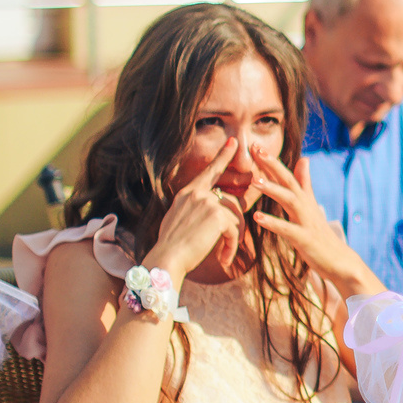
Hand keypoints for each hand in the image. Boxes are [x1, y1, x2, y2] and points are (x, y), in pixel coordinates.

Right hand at [147, 133, 245, 276]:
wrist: (166, 260)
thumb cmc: (172, 246)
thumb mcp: (180, 220)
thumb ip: (198, 210)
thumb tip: (218, 211)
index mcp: (188, 193)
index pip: (210, 171)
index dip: (224, 157)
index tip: (234, 143)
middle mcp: (198, 194)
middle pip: (233, 202)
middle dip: (236, 223)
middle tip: (232, 243)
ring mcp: (208, 202)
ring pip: (236, 217)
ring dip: (233, 239)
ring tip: (224, 255)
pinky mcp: (217, 216)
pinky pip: (235, 230)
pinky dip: (232, 247)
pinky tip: (225, 260)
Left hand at [246, 144, 380, 298]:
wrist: (339, 261)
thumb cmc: (321, 235)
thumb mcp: (312, 206)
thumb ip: (306, 184)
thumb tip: (304, 159)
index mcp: (304, 199)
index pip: (287, 175)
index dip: (272, 161)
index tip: (255, 145)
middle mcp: (306, 206)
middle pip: (289, 181)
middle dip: (272, 165)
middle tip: (255, 149)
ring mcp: (307, 222)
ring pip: (290, 200)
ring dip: (272, 189)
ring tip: (253, 180)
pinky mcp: (306, 239)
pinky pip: (288, 229)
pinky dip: (273, 223)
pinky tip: (257, 217)